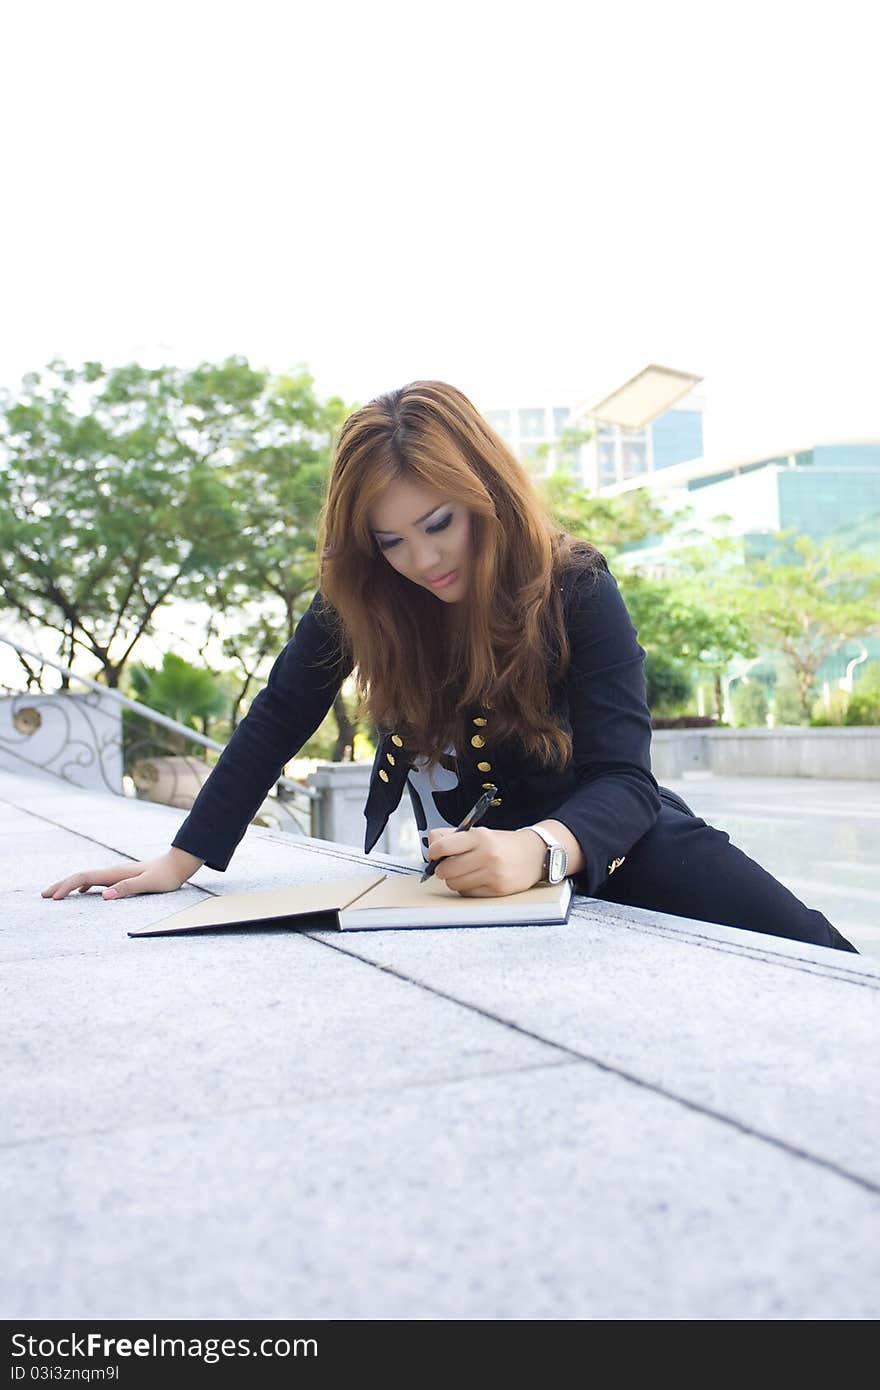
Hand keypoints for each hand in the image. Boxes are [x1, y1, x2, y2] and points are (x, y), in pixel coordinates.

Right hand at [42, 848, 204, 901]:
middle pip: (80, 876)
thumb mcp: (148, 884)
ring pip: (86, 878)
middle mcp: (113, 872)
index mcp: (115, 873)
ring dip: (69, 886)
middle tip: (43, 896)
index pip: (84, 878)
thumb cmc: (165, 876)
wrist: (177, 864)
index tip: (53, 898)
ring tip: (56, 895)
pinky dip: (83, 886)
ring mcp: (116, 873)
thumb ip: (127, 889)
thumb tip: (104, 896)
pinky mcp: (121, 877)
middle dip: (61, 885)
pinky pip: (96, 881)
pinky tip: (81, 893)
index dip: (66, 887)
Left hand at [426, 826, 544, 896]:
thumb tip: (430, 849)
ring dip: (454, 880)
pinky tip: (476, 879)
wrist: (534, 855)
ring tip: (464, 872)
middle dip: (442, 869)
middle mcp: (486, 854)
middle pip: (445, 870)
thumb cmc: (500, 844)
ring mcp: (493, 874)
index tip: (433, 855)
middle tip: (448, 866)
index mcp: (479, 837)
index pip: (442, 846)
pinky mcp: (497, 889)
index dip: (433, 853)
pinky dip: (467, 888)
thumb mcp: (479, 833)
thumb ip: (451, 836)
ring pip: (454, 884)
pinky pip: (467, 893)